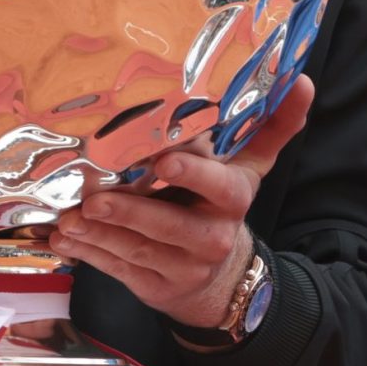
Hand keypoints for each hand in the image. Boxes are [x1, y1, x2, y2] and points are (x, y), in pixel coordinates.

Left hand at [50, 78, 316, 329]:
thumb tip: (301, 80)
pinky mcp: (153, 286)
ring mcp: (182, 266)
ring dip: (100, 234)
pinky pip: (118, 270)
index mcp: (233, 199)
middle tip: (95, 198)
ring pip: (138, 250)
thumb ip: (271, 126)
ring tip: (69, 217)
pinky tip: (64, 238)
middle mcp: (212, 236)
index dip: (191, 174)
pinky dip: (88, 254)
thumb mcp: (248, 168)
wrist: (219, 277)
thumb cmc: (221, 205)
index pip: (216, 185)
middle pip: (169, 225)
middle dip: (130, 212)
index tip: (162, 160)